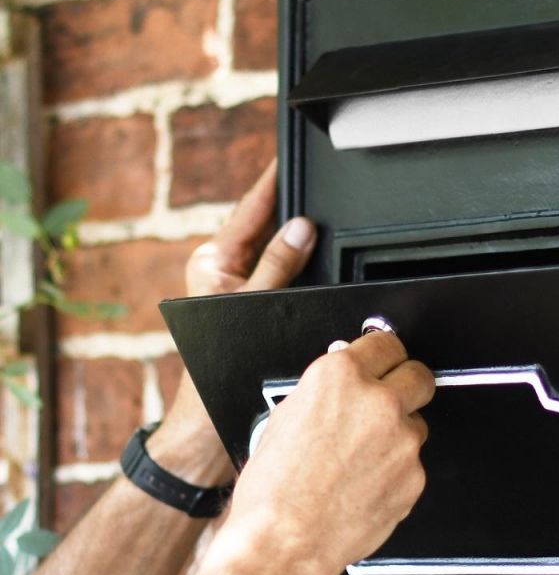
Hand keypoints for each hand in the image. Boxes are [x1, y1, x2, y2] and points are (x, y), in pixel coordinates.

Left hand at [149, 161, 316, 486]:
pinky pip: (286, 276)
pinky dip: (305, 270)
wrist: (212, 418)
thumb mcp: (254, 305)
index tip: (286, 156)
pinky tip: (325, 266)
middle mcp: (223, 270)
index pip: (249, 208)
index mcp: (213, 260)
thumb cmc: (218, 369)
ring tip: (329, 221)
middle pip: (266, 226)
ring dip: (302, 244)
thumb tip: (300, 227)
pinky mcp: (255, 306)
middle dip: (294, 209)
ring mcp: (240, 288)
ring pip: (279, 253)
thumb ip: (277, 264)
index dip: (271, 181)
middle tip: (323, 186)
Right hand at [220, 330, 434, 574]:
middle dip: (406, 385)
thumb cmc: (273, 490)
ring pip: (416, 425)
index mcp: (339, 377)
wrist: (283, 544)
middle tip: (390, 401)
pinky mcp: (414, 476)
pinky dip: (395, 473)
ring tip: (360, 461)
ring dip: (398, 435)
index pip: (386, 343)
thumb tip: (349, 379)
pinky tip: (364, 487)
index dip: (383, 356)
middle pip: (419, 376)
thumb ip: (328, 391)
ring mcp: (402, 440)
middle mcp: (378, 402)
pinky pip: (412, 464)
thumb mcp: (286, 418)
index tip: (383, 363)